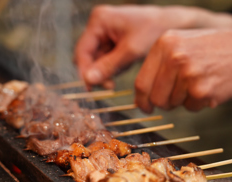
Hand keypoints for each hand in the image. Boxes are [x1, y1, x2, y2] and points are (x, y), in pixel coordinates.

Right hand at [75, 5, 205, 88]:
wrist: (173, 26)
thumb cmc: (154, 30)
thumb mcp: (130, 50)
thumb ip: (108, 66)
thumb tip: (88, 80)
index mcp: (100, 21)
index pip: (83, 51)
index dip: (84, 70)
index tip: (91, 87)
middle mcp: (99, 26)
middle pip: (88, 57)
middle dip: (97, 72)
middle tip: (110, 86)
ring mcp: (106, 34)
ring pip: (97, 61)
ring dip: (106, 72)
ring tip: (121, 74)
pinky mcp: (113, 43)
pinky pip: (107, 60)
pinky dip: (113, 68)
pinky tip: (125, 66)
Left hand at [135, 29, 231, 112]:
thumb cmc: (208, 49)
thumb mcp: (179, 45)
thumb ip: (157, 66)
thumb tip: (141, 96)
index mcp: (164, 45)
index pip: (141, 83)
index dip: (141, 100)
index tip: (144, 107)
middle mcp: (175, 58)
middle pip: (156, 99)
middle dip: (164, 102)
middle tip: (176, 95)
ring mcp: (189, 74)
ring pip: (172, 104)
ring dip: (183, 99)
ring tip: (197, 82)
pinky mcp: (203, 90)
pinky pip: (190, 108)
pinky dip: (197, 102)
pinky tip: (207, 86)